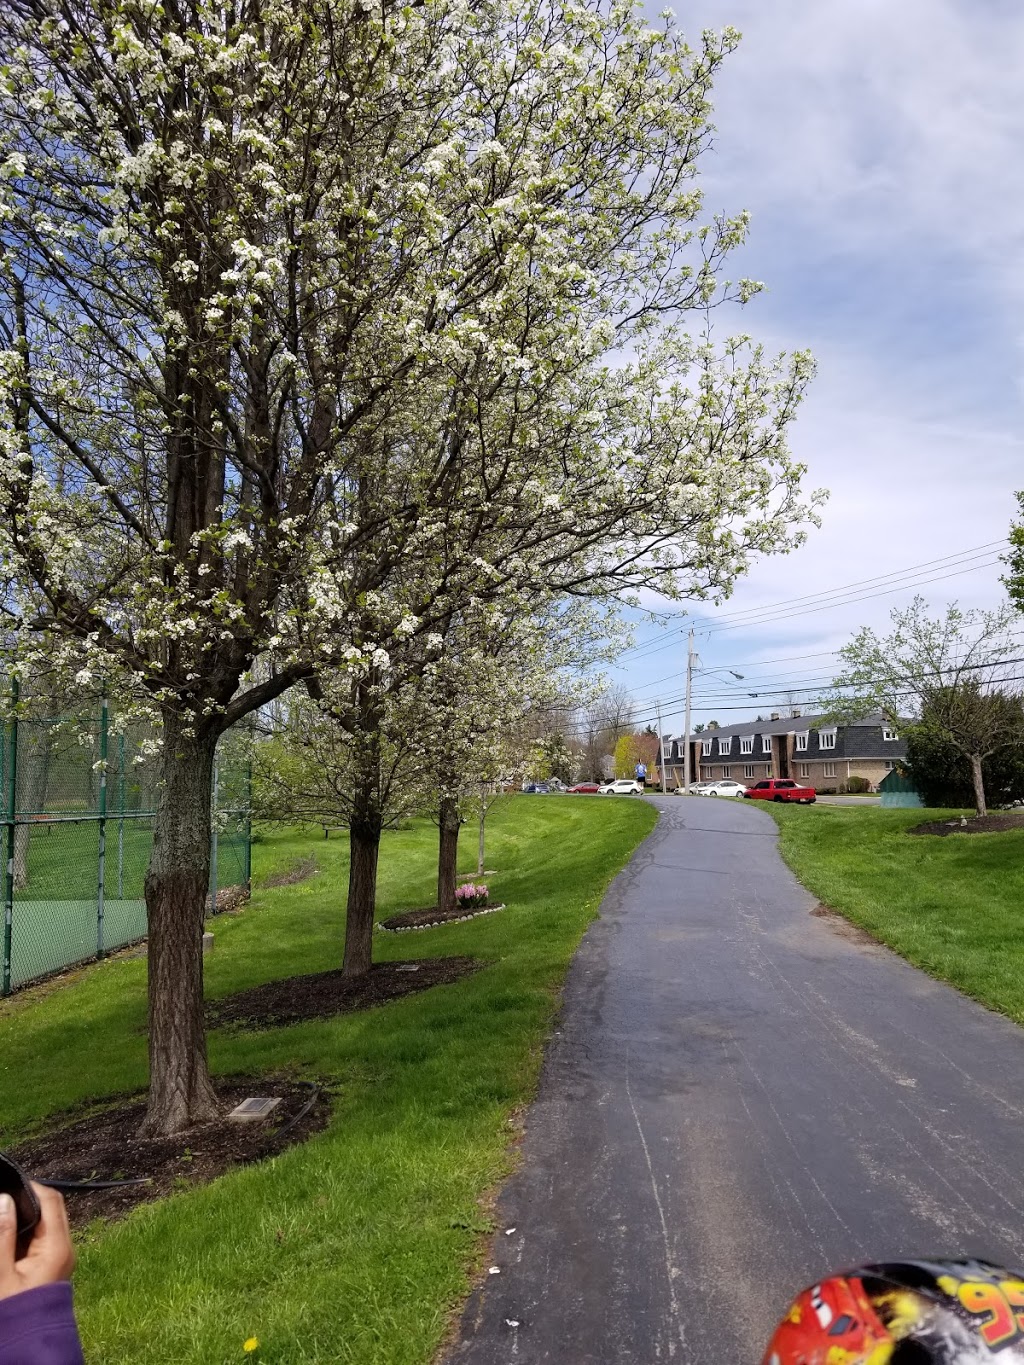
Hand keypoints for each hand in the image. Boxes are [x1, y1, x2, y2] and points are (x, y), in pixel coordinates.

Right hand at [0, 1184, 75, 1301]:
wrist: (30, 1343)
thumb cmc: (16, 1312)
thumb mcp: (2, 1274)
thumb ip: (3, 1235)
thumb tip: (4, 1200)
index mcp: (57, 1246)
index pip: (51, 1200)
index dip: (31, 1187)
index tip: (8, 1185)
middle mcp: (66, 1247)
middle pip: (51, 1209)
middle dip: (27, 1202)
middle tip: (3, 1201)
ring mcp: (62, 1255)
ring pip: (47, 1222)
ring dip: (26, 1217)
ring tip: (4, 1216)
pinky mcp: (54, 1263)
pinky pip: (43, 1237)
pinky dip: (28, 1232)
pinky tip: (9, 1236)